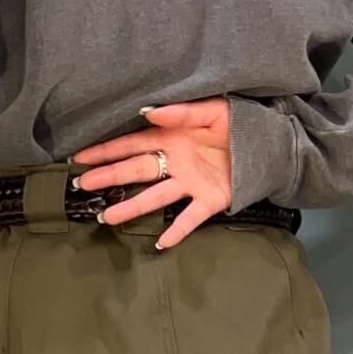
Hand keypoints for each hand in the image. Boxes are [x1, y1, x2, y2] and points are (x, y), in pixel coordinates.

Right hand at [69, 98, 231, 248]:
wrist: (272, 143)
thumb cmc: (240, 122)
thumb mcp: (212, 110)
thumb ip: (181, 112)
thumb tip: (147, 112)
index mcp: (172, 138)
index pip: (131, 145)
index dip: (106, 151)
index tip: (80, 156)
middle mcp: (176, 163)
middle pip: (136, 171)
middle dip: (108, 176)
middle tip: (82, 184)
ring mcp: (191, 184)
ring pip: (155, 197)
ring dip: (131, 207)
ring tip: (107, 217)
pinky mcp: (211, 200)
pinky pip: (190, 218)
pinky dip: (177, 231)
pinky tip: (160, 243)